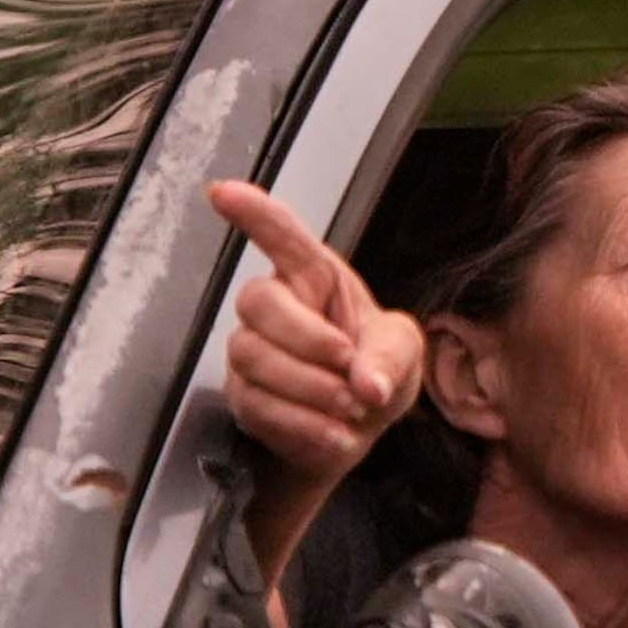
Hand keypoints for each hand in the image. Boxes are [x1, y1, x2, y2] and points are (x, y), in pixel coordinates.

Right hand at [205, 178, 426, 482]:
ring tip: (351, 407)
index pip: (281, 237)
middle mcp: (275, 308)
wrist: (356, 431)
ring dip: (311, 388)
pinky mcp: (244, 397)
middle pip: (259, 302)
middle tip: (350, 369)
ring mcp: (251, 352)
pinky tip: (335, 433)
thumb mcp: (403, 352)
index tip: (224, 193)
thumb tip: (367, 381)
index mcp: (315, 278)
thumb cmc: (375, 372)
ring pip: (255, 358)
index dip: (253, 214)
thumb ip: (390, 355)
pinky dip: (306, 425)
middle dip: (308, 340)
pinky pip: (259, 407)